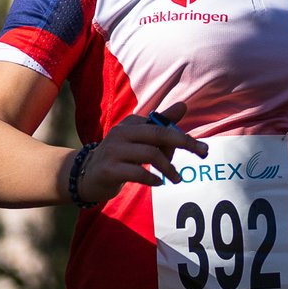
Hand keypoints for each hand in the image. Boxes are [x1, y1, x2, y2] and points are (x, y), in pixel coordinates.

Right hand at [71, 101, 210, 203]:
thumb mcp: (140, 139)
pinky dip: (152, 179)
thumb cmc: (119, 156)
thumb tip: (184, 105)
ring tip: (176, 178)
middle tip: (202, 154)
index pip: (163, 126)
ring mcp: (113, 151)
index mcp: (130, 123)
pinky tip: (157, 183)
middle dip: (184, 143)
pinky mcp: (108, 169)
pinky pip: (137, 173)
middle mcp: (121, 133)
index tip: (202, 149)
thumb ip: (161, 124)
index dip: (184, 137)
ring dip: (168, 168)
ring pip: (150, 154)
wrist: (85, 175)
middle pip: (159, 134)